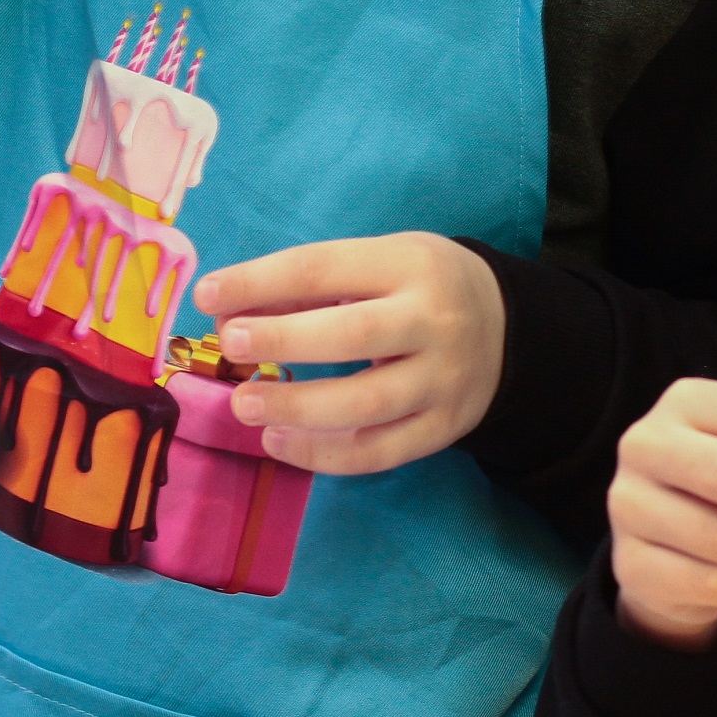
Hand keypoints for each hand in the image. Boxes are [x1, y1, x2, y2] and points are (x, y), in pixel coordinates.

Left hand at [190, 233, 503, 476]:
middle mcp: (432, 321)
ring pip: (366, 403)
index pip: (324, 268)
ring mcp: (443, 380)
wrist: (508, 328)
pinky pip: (379, 452)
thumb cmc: (419, 287)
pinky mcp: (443, 428)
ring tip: (244, 406)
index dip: (260, 282)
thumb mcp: (378, 262)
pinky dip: (324, 454)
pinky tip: (280, 443)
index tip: (208, 295)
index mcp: (409, 264)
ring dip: (297, 407)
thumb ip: (309, 286)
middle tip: (229, 346)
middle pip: (352, 334)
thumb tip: (230, 311)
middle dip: (282, 341)